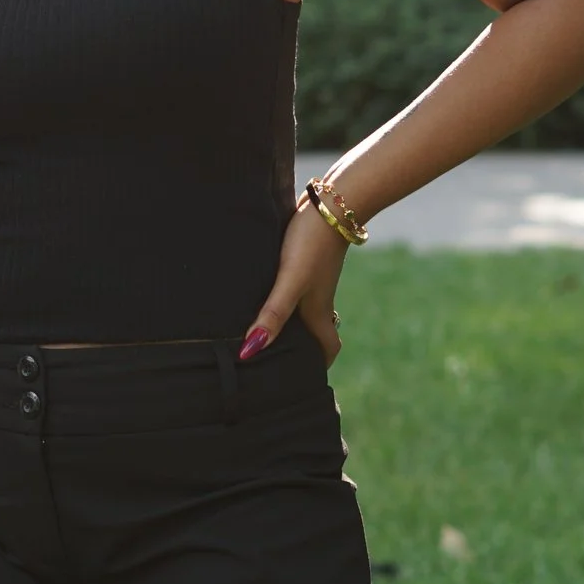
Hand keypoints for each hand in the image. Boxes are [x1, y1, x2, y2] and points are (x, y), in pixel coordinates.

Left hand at [240, 198, 349, 366]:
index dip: (319, 366)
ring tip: (258, 328)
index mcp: (317, 310)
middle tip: (272, 358)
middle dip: (299, 346)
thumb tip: (250, 350)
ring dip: (286, 320)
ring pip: (302, 307)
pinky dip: (280, 294)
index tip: (303, 381)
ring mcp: (311, 277)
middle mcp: (317, 297)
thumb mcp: (290, 282)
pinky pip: (293, 285)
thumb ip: (273, 314)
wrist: (332, 201)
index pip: (328, 348)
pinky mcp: (303, 258)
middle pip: (313, 330)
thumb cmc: (311, 244)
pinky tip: (257, 288)